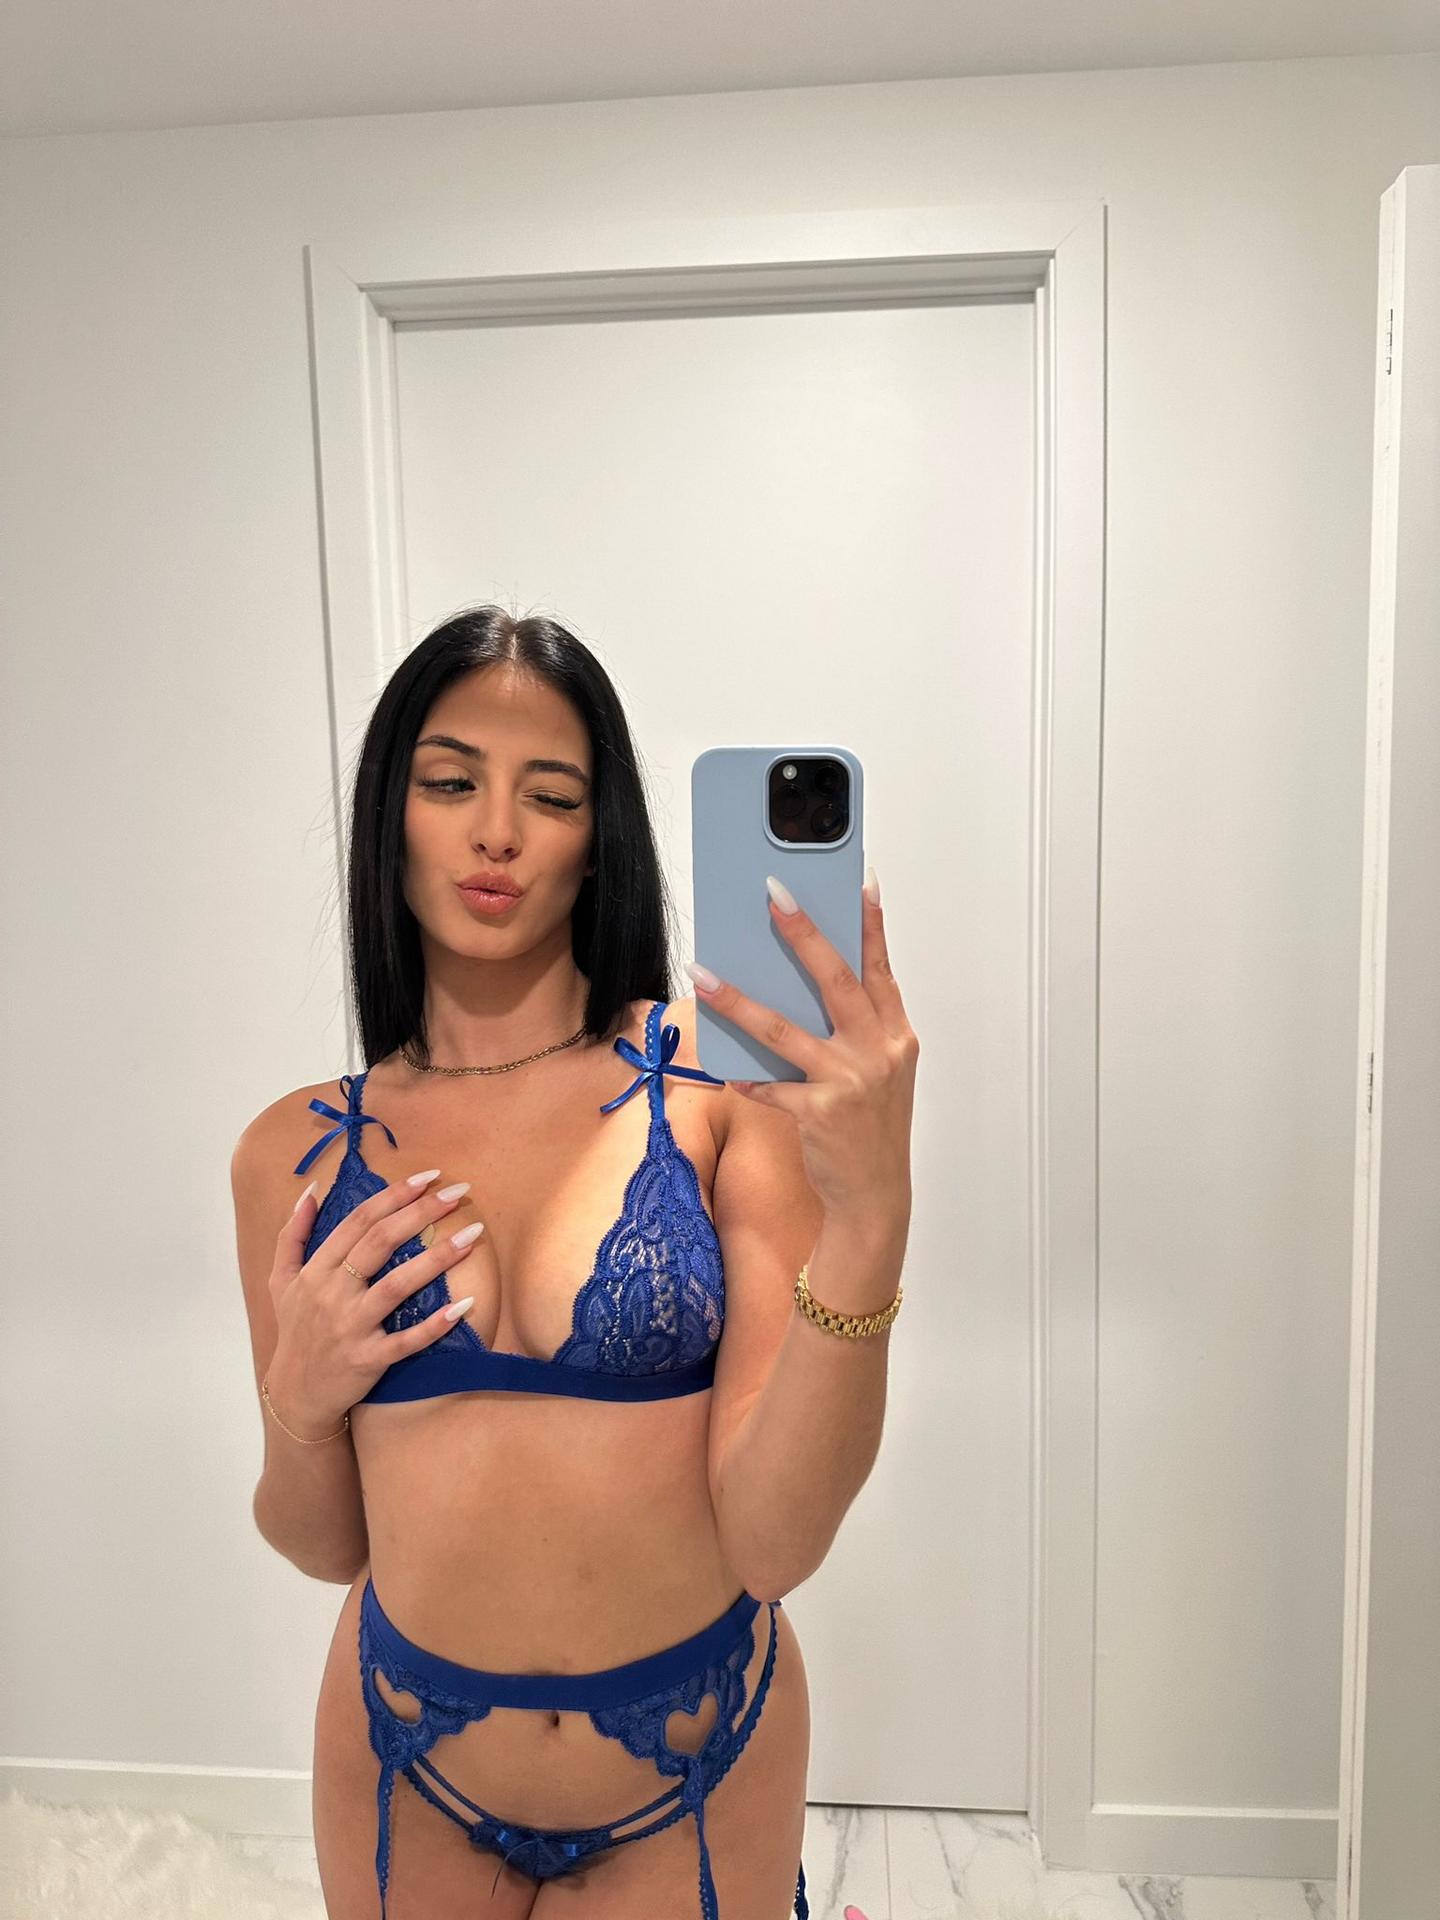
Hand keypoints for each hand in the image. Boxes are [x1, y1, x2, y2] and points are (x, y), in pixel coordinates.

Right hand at [265, 1173, 489, 1435]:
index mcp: (316, 1270)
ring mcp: (351, 1327)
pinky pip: (406, 1340)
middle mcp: (333, 1294)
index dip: (394, 1195)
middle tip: (459, 1192)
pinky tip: (464, 1305)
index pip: (358, 1221)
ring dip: (437, 1257)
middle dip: (421, 1212)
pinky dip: (434, 1325)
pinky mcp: (369, 1359)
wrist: (295, 1394)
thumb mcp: (280, 1280)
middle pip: (380, 1242)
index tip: (427, 1176)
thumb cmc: (295, 1330)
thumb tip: (310, 1190)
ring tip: (472, 1234)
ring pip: (397, 1286)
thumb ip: (292, 1234)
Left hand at [685, 872, 918, 1226]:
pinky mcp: (820, 1113)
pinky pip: (770, 1085)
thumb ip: (854, 1031)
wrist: (875, 1195)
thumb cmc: (871, 1127)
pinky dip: (746, 1077)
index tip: (861, 881)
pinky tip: (727, 1069)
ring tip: (702, 974)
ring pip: (784, 1030)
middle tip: (775, 897)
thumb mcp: (879, 1073)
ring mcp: (850, 1082)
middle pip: (836, 981)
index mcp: (896, 1036)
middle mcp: (879, 1053)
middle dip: (804, 935)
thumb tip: (799, 988)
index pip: (880, 969)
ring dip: (738, 1001)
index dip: (871, 925)